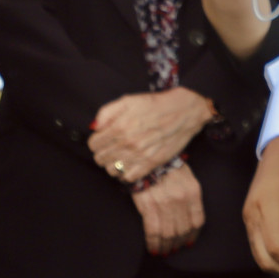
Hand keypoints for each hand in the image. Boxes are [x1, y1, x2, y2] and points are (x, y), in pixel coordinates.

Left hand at [91, 88, 214, 183]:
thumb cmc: (156, 104)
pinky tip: (131, 163)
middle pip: (100, 159)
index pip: (94, 144)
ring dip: (113, 163)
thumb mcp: (128, 100)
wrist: (184, 111)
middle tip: (112, 146)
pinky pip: (128, 177)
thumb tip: (95, 128)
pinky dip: (126, 172)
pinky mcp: (150, 164)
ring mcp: (139, 155)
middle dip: (103, 152)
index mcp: (120, 126)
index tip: (103, 139)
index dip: (97, 141)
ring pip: (111, 170)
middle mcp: (128, 143)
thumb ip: (106, 112)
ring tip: (121, 155)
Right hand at [133, 161, 205, 256]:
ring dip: (167, 246)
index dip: (194, 235)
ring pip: (169, 234)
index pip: (198, 221)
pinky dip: (154, 243)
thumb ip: (191, 196)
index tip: (189, 241)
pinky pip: (153, 231)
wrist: (148, 158)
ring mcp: (165, 204)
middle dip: (180, 242)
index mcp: (193, 191)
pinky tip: (154, 248)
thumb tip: (191, 217)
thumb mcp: (188, 176)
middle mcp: (181, 199)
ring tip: (165, 250)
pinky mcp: (149, 207)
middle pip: (183, 230)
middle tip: (175, 248)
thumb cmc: (168, 165)